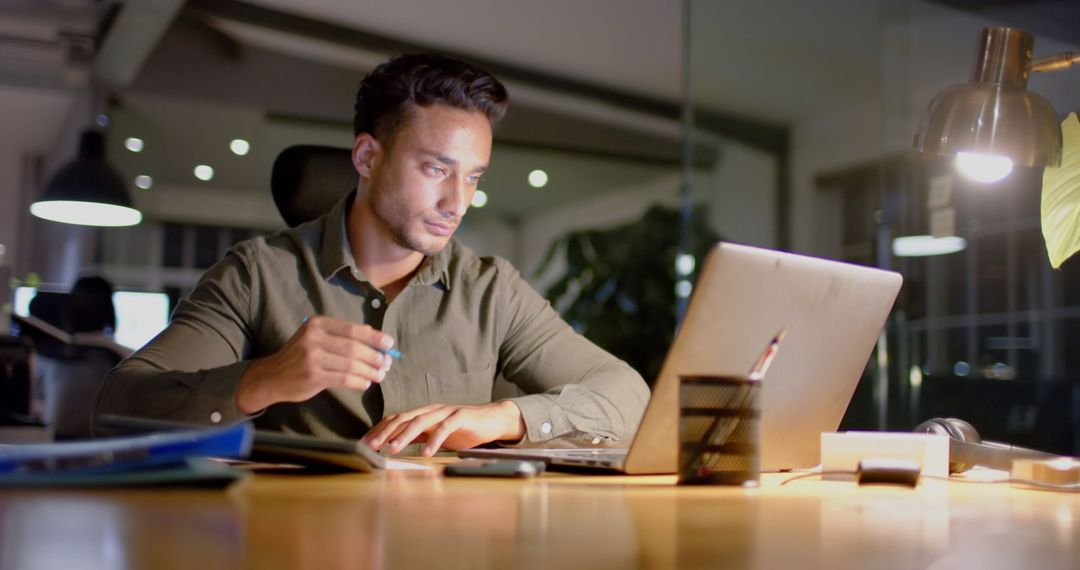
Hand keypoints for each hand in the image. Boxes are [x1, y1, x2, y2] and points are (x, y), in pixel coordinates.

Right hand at [235, 315, 394, 413]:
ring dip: (370, 371)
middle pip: (354, 347)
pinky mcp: (313, 377)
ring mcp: (312, 358)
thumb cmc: (299, 356)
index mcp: (316, 324)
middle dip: (375, 356)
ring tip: (380, 375)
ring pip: (351, 364)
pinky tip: (366, 383)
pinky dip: (359, 381)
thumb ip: (340, 335)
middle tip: (387, 363)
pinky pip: (344, 379)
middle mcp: (313, 338)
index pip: (352, 329)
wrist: (272, 376)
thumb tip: (373, 333)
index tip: (389, 343)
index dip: (373, 337)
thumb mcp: (315, 337)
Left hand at [362, 400, 524, 456]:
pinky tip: (426, 452)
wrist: (492, 420)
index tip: (365, 443)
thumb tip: (394, 444)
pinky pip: (445, 427)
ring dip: (404, 435)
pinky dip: (434, 440)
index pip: (396, 419)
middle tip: (372, 446)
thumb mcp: (435, 434)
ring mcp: (446, 411)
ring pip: (420, 421)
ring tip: (393, 449)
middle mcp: (431, 410)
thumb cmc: (463, 428)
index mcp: (423, 414)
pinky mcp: (461, 416)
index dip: (379, 430)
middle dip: (385, 432)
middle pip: (403, 418)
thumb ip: (418, 436)